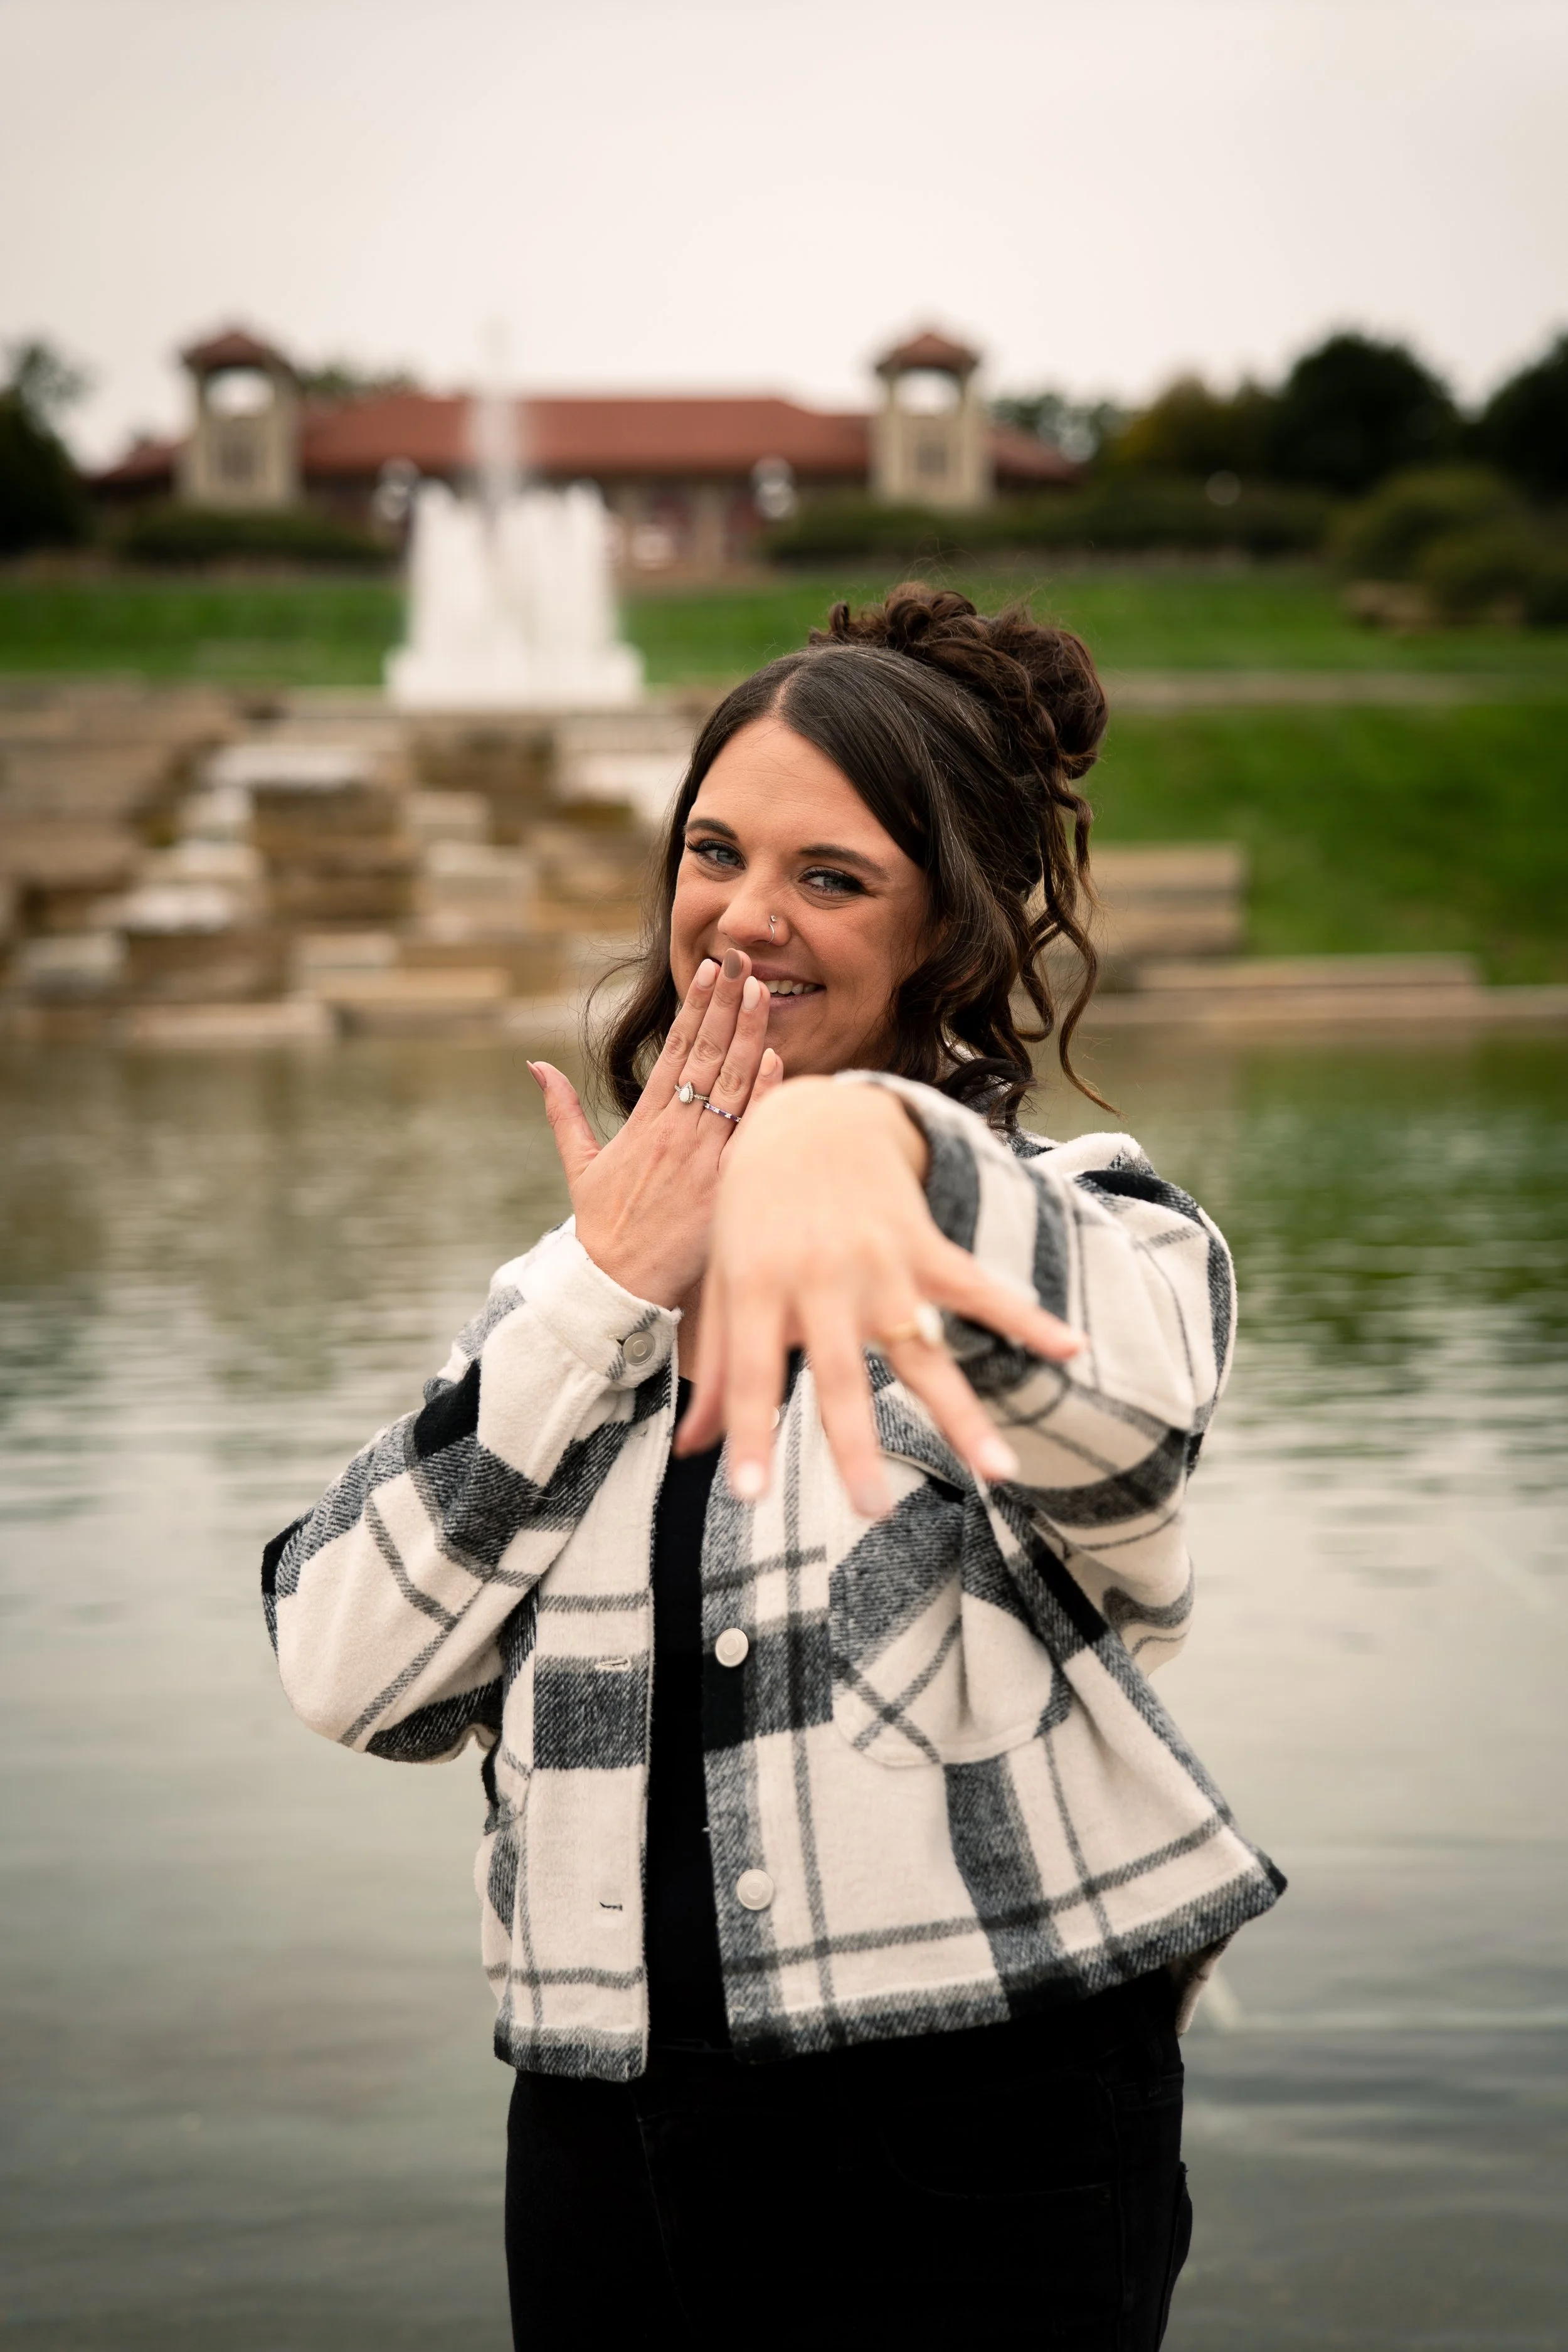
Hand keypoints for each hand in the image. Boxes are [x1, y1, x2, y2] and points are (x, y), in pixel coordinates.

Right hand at [530, 950, 783, 1306]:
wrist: (615, 1287)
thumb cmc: (603, 1228)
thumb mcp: (578, 1164)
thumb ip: (561, 1110)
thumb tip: (534, 1065)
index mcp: (644, 1122)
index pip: (675, 1051)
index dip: (694, 1008)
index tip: (708, 971)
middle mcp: (674, 1133)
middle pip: (706, 1057)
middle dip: (726, 1005)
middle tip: (744, 962)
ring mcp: (700, 1160)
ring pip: (731, 1087)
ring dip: (748, 1036)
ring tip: (763, 993)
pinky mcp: (722, 1190)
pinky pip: (748, 1138)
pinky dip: (764, 1100)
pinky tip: (778, 1063)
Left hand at [677, 1079, 1082, 1516]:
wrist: (811, 1115)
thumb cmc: (755, 1209)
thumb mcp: (725, 1279)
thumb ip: (716, 1364)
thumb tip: (689, 1449)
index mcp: (758, 1287)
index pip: (751, 1374)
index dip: (750, 1433)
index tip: (749, 1495)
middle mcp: (819, 1279)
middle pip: (839, 1374)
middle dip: (855, 1445)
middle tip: (871, 1510)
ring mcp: (880, 1263)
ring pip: (924, 1349)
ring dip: (963, 1412)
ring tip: (998, 1471)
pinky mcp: (925, 1244)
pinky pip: (980, 1288)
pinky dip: (1026, 1318)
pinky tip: (1069, 1350)